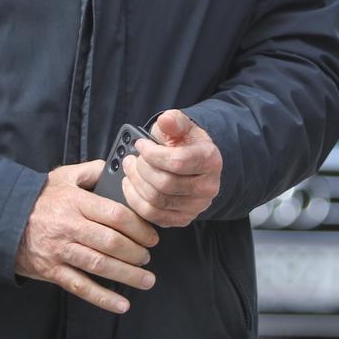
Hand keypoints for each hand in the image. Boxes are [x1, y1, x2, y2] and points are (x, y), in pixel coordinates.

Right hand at [15, 160, 159, 312]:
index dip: (139, 227)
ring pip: (100, 265)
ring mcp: (60, 251)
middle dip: (136, 252)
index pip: (116, 215)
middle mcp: (70, 227)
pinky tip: (122, 305)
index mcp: (77, 202)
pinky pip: (80, 287)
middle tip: (148, 256)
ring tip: (146, 280)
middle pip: (111, 242)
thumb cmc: (40, 198)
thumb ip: (93, 171)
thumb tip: (120, 169)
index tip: (152, 235)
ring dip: (127, 275)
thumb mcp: (64, 177)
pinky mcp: (52, 271)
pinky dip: (103, 298)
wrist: (3, 220)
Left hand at [123, 109, 222, 226]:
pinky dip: (136, 201)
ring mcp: (197, 206)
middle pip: (165, 184)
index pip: (177, 161)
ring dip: (136, 184)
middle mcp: (208, 186)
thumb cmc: (185, 144)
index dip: (152, 154)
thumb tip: (165, 120)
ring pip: (157, 201)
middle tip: (130, 158)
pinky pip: (153, 216)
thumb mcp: (182, 127)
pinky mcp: (184, 219)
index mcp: (210, 160)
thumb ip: (174, 121)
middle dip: (141, 169)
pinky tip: (131, 186)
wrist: (194, 164)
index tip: (140, 145)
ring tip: (128, 170)